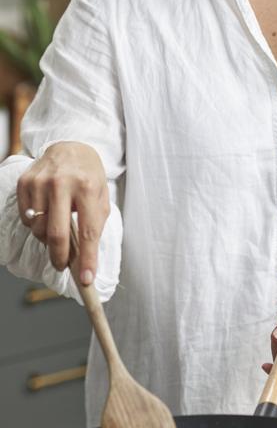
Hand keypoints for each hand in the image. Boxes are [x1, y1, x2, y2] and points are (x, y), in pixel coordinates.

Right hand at [16, 142, 109, 284]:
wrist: (70, 148)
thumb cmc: (89, 177)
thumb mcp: (102, 197)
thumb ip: (95, 224)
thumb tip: (85, 258)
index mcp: (88, 187)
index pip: (87, 231)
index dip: (87, 259)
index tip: (86, 280)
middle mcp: (62, 183)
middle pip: (57, 233)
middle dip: (60, 257)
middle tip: (62, 266)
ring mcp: (40, 182)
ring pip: (38, 228)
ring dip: (47, 238)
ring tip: (58, 230)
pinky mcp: (25, 182)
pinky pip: (26, 218)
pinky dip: (36, 224)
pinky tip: (46, 215)